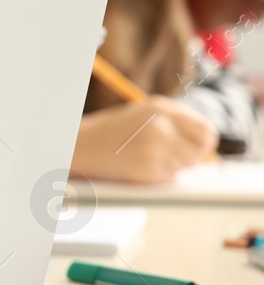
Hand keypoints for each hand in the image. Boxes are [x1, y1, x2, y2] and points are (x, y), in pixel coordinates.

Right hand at [71, 97, 216, 183]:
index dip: (204, 142)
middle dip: (192, 156)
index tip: (196, 149)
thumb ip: (172, 123)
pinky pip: (169, 176)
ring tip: (147, 160)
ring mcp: (155, 146)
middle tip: (173, 158)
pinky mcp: (148, 166)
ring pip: (186, 165)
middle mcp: (162, 124)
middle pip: (202, 148)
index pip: (205, 129)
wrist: (78, 147)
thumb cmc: (109, 133)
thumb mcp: (142, 116)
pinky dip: (159, 176)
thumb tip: (206, 142)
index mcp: (161, 108)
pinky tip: (139, 167)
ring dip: (174, 167)